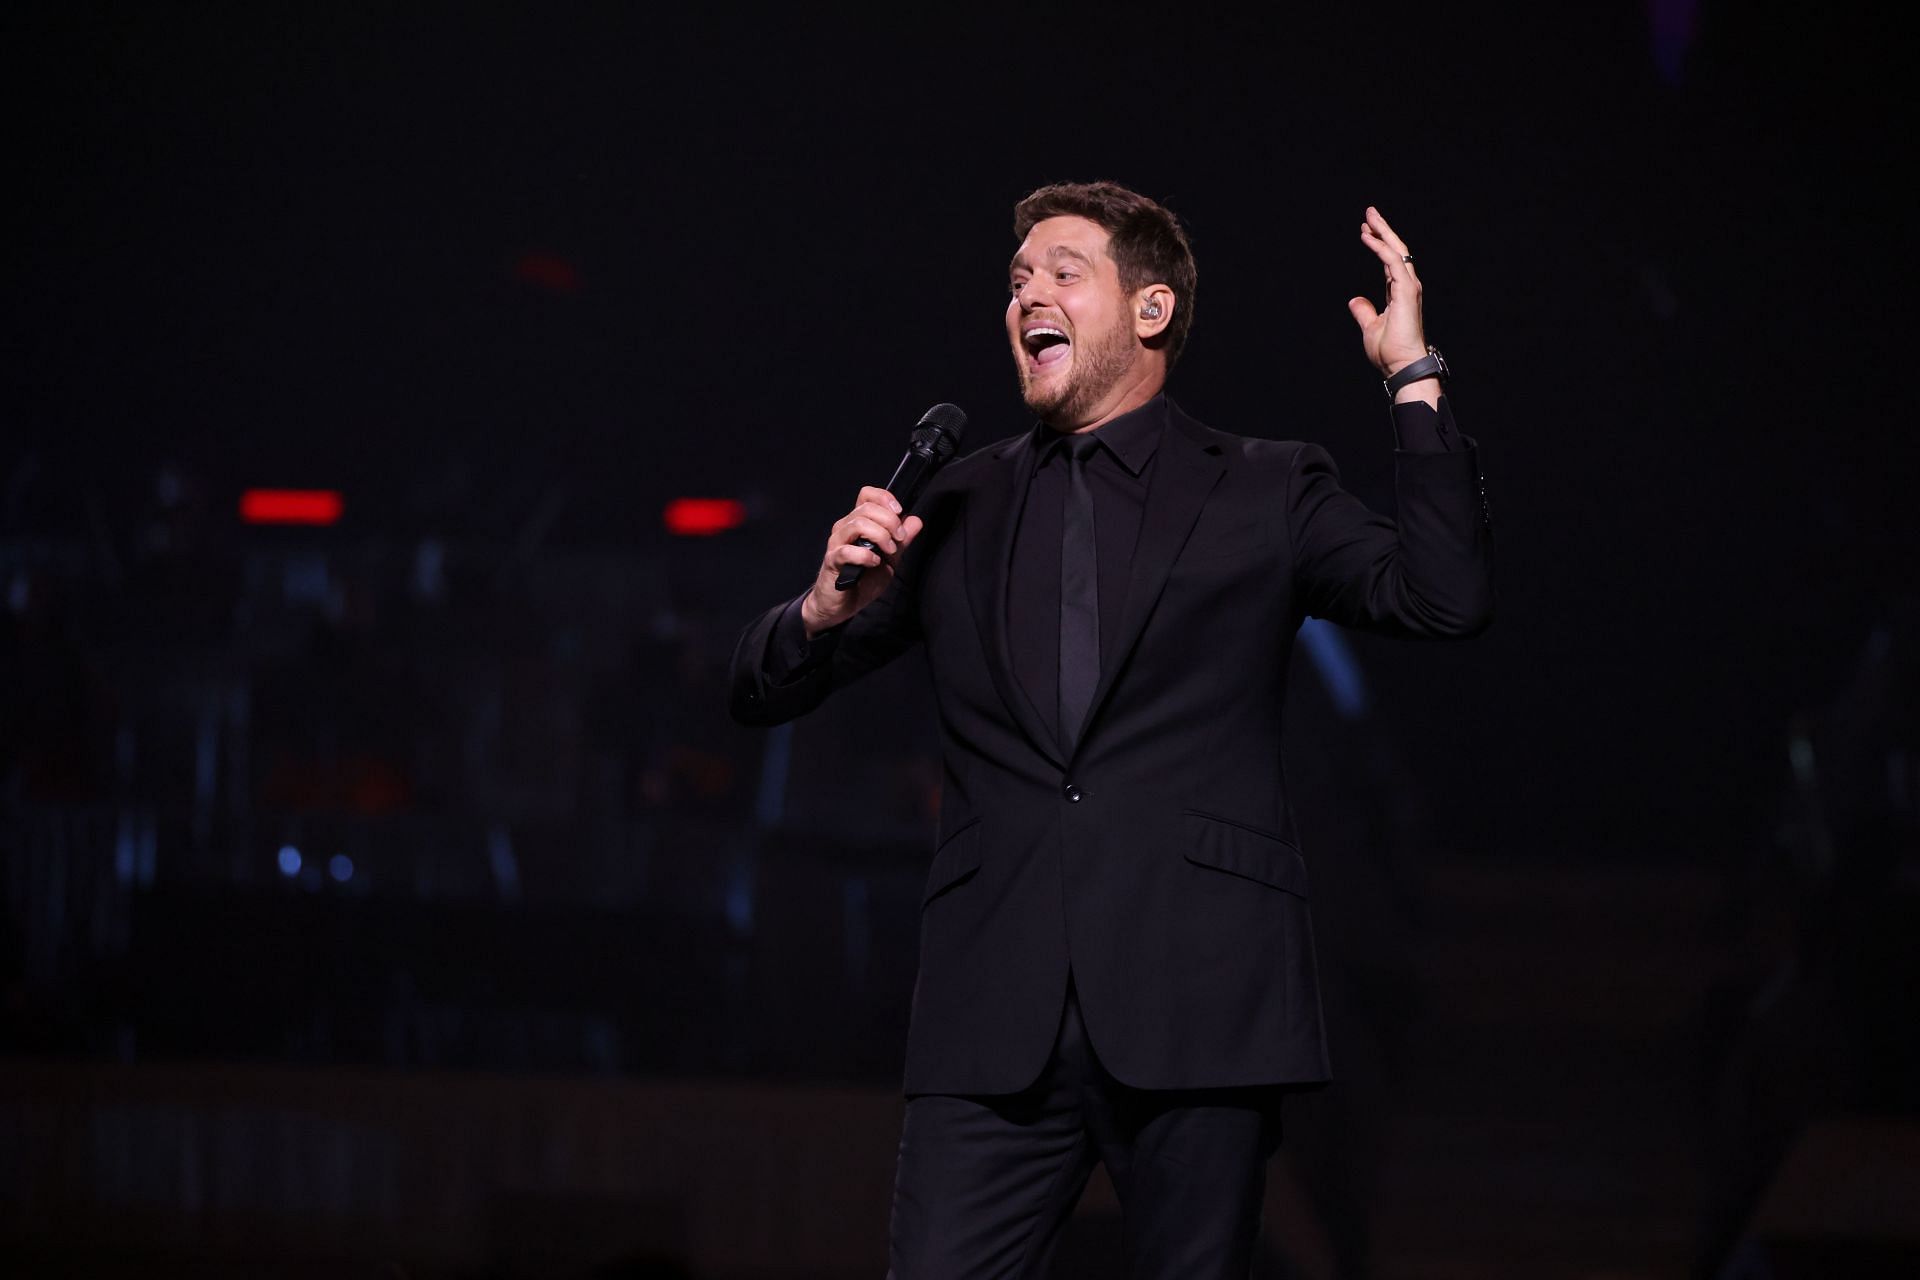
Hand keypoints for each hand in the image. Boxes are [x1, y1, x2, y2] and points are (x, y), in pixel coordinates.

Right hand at [800, 486, 924, 635]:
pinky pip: (847, 551)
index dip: (884, 497)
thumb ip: (901, 541)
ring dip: (880, 535)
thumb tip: (915, 521)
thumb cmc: (861, 580)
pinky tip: (874, 563)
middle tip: (900, 538)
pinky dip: (865, 555)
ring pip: (858, 524)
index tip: (899, 511)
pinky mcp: (832, 561)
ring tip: (889, 551)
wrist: (840, 605)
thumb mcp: (890, 559)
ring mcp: (837, 543)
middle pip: (866, 508)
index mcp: (858, 523)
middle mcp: (845, 528)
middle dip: (890, 520)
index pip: (867, 495)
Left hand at [1346, 206, 1428, 377]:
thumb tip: (1355, 300)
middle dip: (1383, 230)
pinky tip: (1367, 237)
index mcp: (1399, 292)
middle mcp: (1406, 286)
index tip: (1366, 231)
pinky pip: (1392, 262)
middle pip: (1396, 250)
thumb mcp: (1370, 327)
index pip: (1390, 261)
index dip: (1379, 244)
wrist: (1401, 365)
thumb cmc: (1389, 351)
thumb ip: (1364, 312)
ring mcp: (1408, 287)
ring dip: (1382, 232)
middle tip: (1370, 212)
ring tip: (1369, 217)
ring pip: (1396, 251)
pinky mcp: (1406, 291)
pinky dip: (1380, 248)